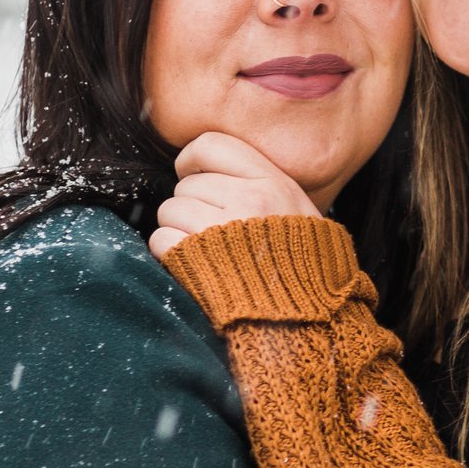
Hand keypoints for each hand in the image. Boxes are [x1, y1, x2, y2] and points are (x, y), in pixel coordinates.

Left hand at [148, 132, 318, 258]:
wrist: (307, 322)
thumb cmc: (306, 271)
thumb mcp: (301, 215)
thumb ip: (265, 187)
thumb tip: (217, 172)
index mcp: (273, 184)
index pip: (212, 145)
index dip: (193, 160)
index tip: (194, 175)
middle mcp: (248, 201)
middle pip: (187, 184)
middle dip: (190, 205)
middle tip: (208, 228)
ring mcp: (221, 231)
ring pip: (170, 210)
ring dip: (178, 230)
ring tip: (202, 250)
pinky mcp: (197, 260)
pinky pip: (161, 240)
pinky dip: (168, 253)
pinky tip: (191, 266)